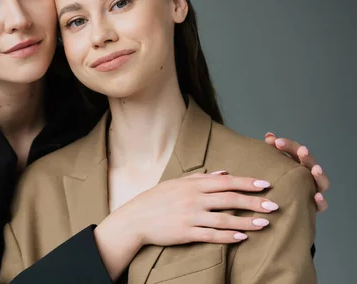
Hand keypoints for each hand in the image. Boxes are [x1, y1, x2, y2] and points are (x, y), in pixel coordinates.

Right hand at [114, 172, 276, 247]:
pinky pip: (211, 235)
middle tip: (273, 205)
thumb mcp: (177, 183)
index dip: (246, 182)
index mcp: (192, 185)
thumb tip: (223, 172)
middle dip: (253, 202)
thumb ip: (200, 177)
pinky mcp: (186, 233)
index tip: (265, 185)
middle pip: (229, 199)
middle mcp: (193, 199)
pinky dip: (228, 237)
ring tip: (264, 223)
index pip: (225, 181)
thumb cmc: (156, 199)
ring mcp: (190, 216)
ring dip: (246, 221)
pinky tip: (242, 238)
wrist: (135, 218)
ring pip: (224, 219)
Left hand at [265, 133, 329, 211]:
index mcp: (297, 164)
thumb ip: (272, 151)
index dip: (288, 145)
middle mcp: (307, 176)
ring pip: (321, 182)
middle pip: (310, 163)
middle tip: (302, 150)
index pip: (296, 151)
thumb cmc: (275, 184)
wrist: (277, 209)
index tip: (275, 141)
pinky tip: (317, 196)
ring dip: (319, 175)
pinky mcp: (313, 207)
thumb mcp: (272, 167)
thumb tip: (269, 135)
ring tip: (316, 169)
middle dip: (306, 156)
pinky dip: (321, 201)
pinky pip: (321, 205)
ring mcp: (313, 190)